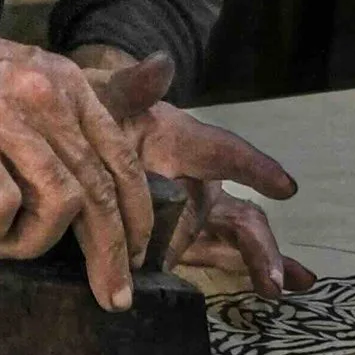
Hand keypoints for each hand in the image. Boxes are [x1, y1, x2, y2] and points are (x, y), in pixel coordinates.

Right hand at [0, 11, 161, 308]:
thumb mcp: (15, 75)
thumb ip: (62, 110)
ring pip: (58, 203)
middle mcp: (42, 98)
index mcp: (63, 84)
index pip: (121, 159)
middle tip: (110, 294)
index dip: (137, 217)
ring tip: (0, 248)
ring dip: (34, 244)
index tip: (136, 256)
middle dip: (110, 253)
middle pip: (98, 190)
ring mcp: (0, 119)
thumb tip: (113, 138)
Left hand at [79, 52, 316, 299]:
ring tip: (277, 289)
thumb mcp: (108, 95)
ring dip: (259, 262)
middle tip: (273, 275)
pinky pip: (213, 255)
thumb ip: (134, 87)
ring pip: (233, 237)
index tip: (286, 188)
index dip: (253, 168)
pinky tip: (274, 291)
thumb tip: (160, 64)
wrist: (68, 136)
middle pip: (235, 212)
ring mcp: (188, 212)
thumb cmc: (95, 108)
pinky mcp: (176, 239)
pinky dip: (243, 269)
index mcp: (183, 142)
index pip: (223, 153)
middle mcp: (195, 180)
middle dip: (257, 243)